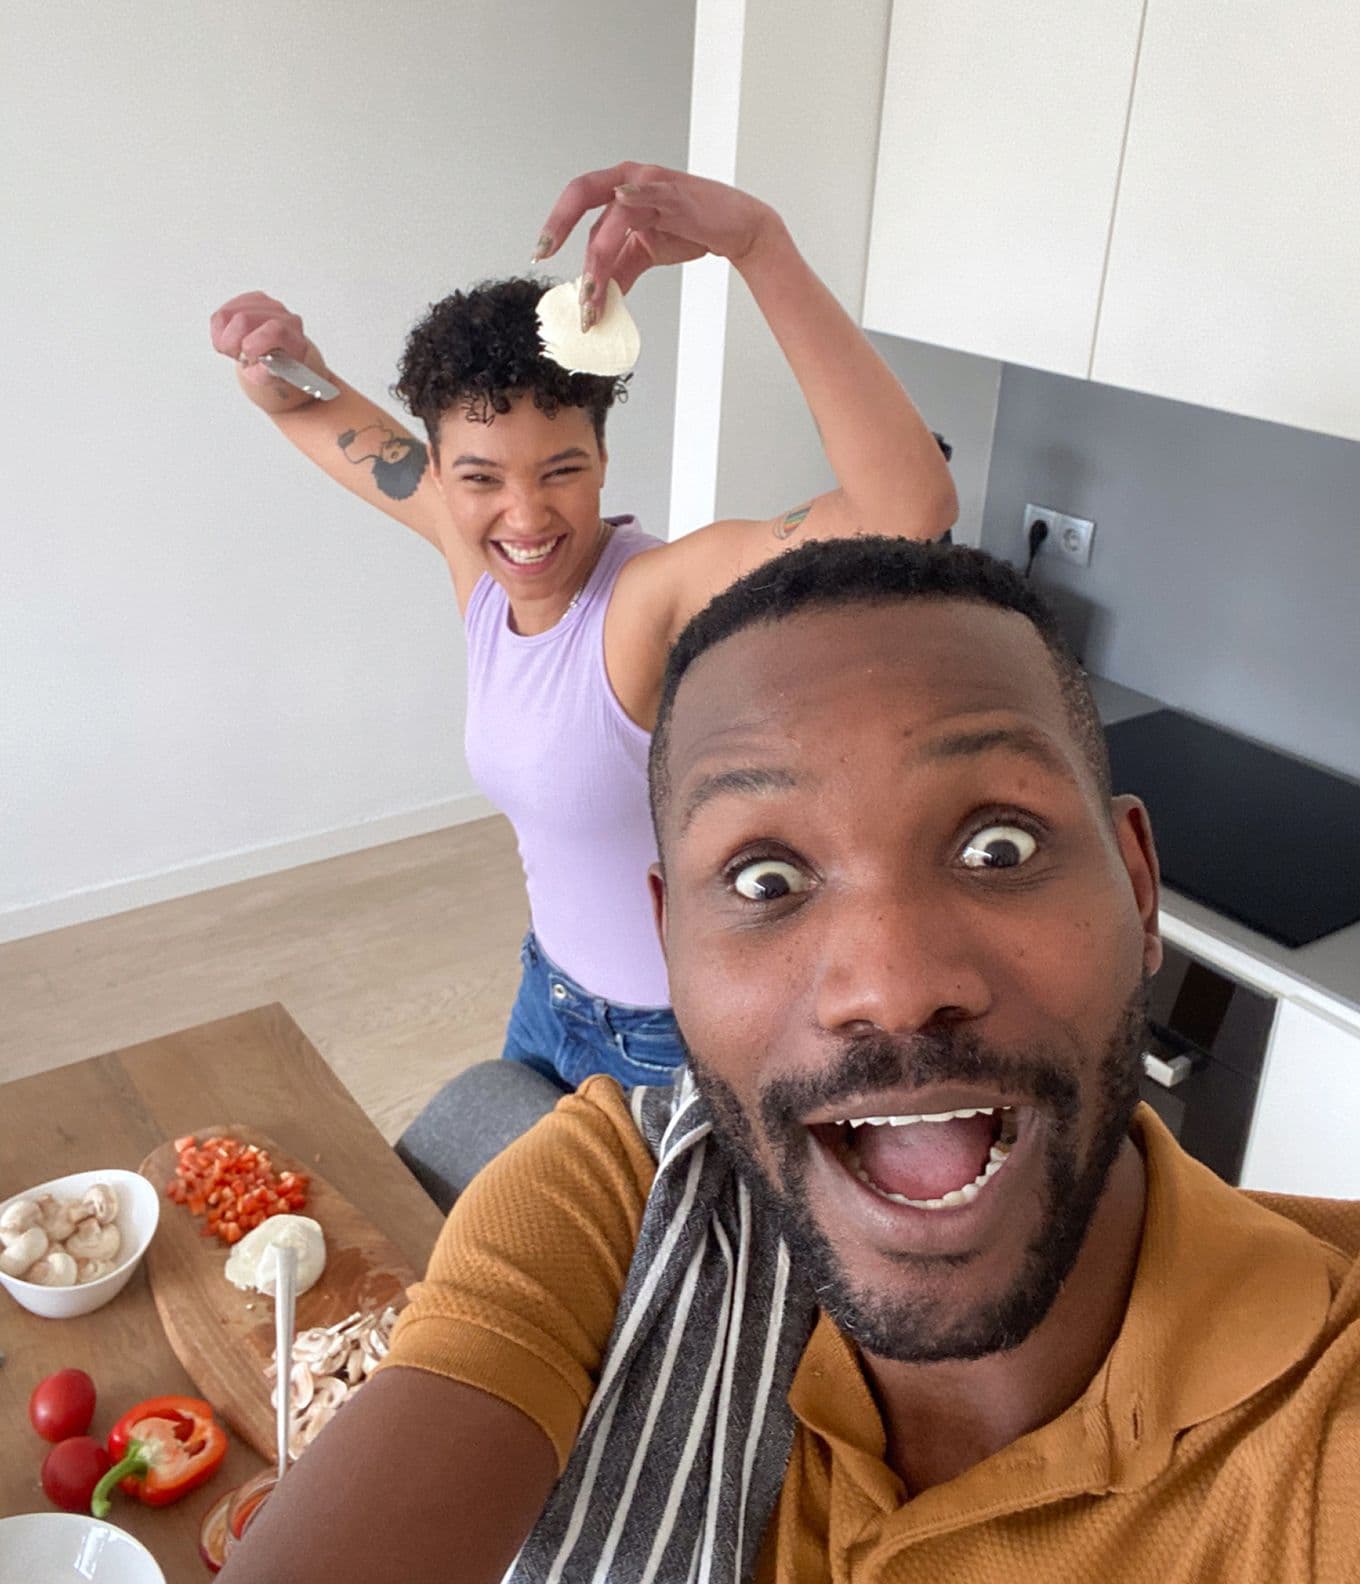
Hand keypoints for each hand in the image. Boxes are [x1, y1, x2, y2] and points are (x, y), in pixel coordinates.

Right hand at [209, 291, 311, 386]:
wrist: (275, 358)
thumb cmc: (275, 368)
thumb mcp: (271, 379)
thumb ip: (267, 373)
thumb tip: (262, 365)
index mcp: (295, 340)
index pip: (275, 331)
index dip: (254, 344)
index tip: (248, 355)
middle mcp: (282, 317)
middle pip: (243, 319)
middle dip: (232, 342)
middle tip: (239, 355)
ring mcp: (266, 305)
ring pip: (227, 315)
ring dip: (224, 337)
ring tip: (236, 349)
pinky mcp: (249, 300)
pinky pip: (221, 314)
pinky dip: (219, 331)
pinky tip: (231, 339)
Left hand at [534, 162, 778, 326]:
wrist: (736, 230)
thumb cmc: (691, 230)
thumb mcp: (645, 253)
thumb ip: (619, 271)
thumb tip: (597, 299)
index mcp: (618, 191)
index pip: (579, 208)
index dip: (556, 228)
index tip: (539, 255)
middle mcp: (629, 180)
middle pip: (582, 193)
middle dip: (559, 223)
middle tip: (542, 254)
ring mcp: (652, 184)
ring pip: (614, 215)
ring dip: (600, 256)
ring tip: (592, 294)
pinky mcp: (676, 195)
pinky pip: (651, 193)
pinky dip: (636, 194)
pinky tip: (621, 198)